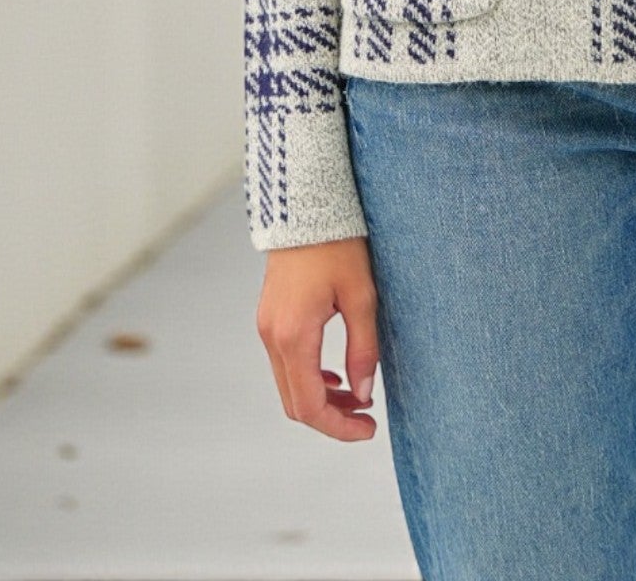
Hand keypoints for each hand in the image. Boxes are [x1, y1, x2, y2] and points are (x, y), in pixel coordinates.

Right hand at [256, 235, 380, 439]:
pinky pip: (285, 363)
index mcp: (294, 335)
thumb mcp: (361, 296)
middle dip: (331, 418)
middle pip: (295, 403)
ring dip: (320, 398)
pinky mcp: (270, 319)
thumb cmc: (339, 245)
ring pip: (289, 385)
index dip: (339, 427)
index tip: (369, 430)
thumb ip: (363, 349)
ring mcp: (267, 328)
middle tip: (366, 419)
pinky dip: (309, 377)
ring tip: (356, 397)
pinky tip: (335, 374)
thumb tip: (363, 395)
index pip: (310, 405)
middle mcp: (273, 337)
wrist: (305, 206)